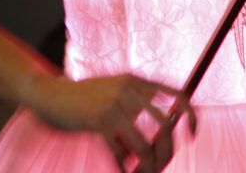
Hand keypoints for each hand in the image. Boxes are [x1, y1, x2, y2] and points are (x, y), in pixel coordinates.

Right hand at [26, 73, 195, 172]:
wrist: (51, 94)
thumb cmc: (86, 98)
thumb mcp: (115, 93)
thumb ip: (136, 106)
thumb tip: (156, 140)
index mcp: (138, 80)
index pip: (177, 95)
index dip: (191, 115)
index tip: (194, 134)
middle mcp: (130, 90)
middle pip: (165, 127)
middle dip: (167, 152)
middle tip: (160, 166)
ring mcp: (115, 106)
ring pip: (144, 146)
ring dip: (146, 166)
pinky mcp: (98, 122)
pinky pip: (119, 153)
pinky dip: (122, 167)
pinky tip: (122, 171)